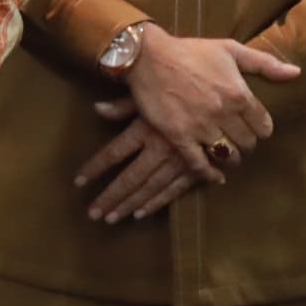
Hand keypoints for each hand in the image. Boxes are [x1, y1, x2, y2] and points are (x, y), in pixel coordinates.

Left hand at [77, 102, 234, 222]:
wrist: (226, 93)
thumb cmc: (185, 87)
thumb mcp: (153, 91)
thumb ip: (124, 105)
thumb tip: (97, 109)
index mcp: (146, 128)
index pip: (113, 153)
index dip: (95, 168)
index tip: (78, 182)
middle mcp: (160, 148)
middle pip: (130, 178)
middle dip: (111, 197)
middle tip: (93, 214)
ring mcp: (178, 161)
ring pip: (149, 188)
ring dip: (129, 204)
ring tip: (111, 219)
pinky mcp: (196, 168)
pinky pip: (174, 190)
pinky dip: (157, 203)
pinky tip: (141, 214)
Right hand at [121, 33, 299, 156]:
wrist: (148, 57)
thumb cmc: (190, 51)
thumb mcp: (229, 49)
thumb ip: (265, 63)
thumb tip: (296, 73)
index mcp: (239, 94)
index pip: (264, 126)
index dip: (261, 129)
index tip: (254, 128)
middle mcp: (223, 114)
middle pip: (247, 143)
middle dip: (246, 144)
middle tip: (240, 141)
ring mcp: (201, 127)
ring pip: (227, 155)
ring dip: (230, 158)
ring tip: (227, 154)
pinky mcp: (179, 137)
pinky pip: (199, 163)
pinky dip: (209, 173)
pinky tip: (215, 176)